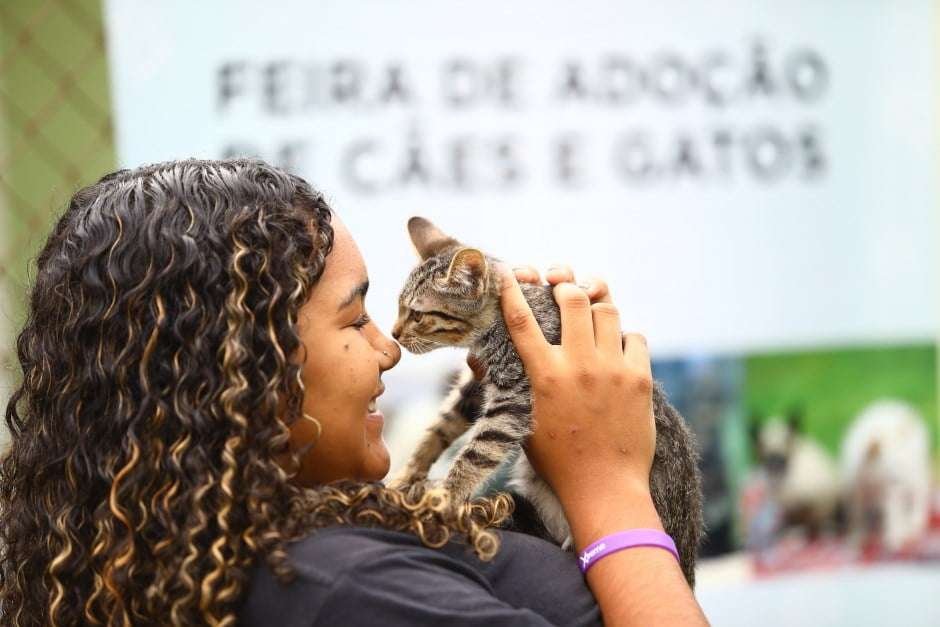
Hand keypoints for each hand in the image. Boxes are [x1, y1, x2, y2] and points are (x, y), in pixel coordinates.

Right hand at [496, 265, 659, 545]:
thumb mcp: (523, 421)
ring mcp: (612, 370)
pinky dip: (624, 337)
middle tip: (563, 292)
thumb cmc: (557, 461)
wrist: (604, 489)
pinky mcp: (640, 379)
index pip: (521, 320)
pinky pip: (635, 337)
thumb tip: (486, 360)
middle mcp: (578, 366)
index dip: (511, 289)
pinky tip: (616, 351)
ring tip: (591, 317)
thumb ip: (511, 385)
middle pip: (573, 299)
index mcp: (544, 376)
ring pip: (608, 310)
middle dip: (566, 287)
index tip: (506, 270)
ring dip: (596, 307)